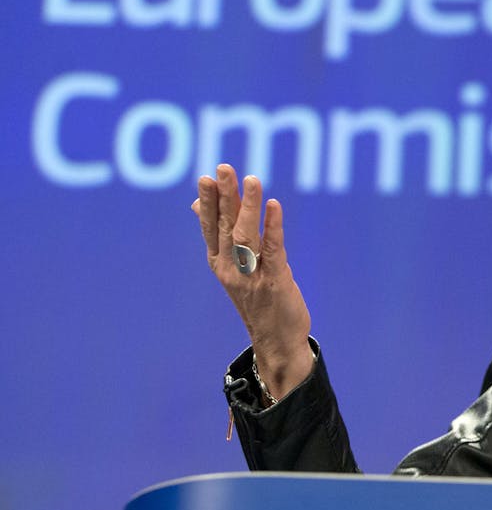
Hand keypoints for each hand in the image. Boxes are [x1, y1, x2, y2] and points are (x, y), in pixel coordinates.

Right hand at [192, 164, 313, 397]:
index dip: (209, 203)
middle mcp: (231, 268)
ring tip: (251, 180)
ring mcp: (252, 276)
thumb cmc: (256, 299)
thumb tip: (197, 205)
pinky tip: (274, 206)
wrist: (275, 340)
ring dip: (248, 207)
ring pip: (247, 236)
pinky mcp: (275, 281)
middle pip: (226, 227)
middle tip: (223, 169)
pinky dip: (273, 227)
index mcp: (220, 263)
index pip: (211, 228)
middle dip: (224, 197)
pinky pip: (274, 250)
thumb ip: (219, 235)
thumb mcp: (233, 267)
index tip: (206, 178)